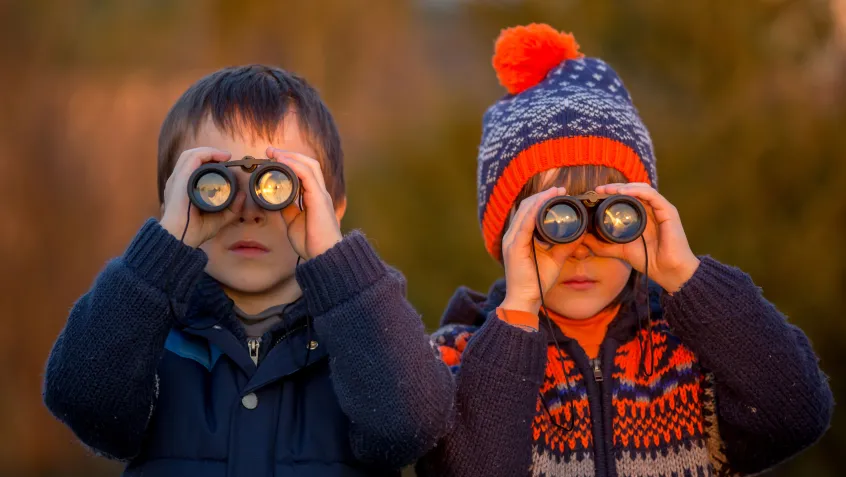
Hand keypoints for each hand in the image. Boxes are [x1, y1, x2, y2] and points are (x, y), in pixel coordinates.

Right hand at [160, 147, 245, 247]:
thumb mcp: (219, 217)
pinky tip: (220, 157)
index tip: (225, 165)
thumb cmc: (194, 231)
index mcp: (183, 189)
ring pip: (190, 155)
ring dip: (209, 152)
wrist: (180, 238)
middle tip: (226, 158)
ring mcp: (178, 179)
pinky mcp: (181, 178)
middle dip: (209, 154)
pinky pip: (193, 158)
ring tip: (224, 156)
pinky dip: (207, 153)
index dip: (208, 163)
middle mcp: (178, 181)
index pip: (192, 168)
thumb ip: (231, 208)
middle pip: (191, 158)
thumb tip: (243, 196)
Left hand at [266, 147, 342, 259]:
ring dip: (290, 157)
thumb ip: (287, 209)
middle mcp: (320, 193)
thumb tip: (275, 199)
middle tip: (271, 151)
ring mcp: (321, 194)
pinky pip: (307, 176)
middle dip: (289, 155)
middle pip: (309, 164)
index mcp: (315, 198)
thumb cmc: (312, 242)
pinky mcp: (319, 198)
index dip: (290, 162)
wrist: (324, 255)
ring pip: (310, 166)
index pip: (306, 172)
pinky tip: (282, 162)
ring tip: (274, 153)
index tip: (272, 158)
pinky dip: (294, 166)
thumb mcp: (293, 222)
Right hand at [500, 187, 580, 314]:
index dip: (542, 200)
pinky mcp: (514, 247)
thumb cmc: (537, 282)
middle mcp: (512, 235)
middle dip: (542, 196)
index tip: (560, 193)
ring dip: (540, 199)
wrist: (525, 300)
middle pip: (525, 207)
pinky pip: (524, 224)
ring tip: (556, 192)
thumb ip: (565, 245)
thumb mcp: (555, 259)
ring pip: (524, 211)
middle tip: (561, 189)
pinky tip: (545, 203)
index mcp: (519, 237)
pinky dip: (535, 211)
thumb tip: (581, 233)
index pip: (528, 211)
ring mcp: (511, 240)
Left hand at [591, 182, 699, 292]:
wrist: (668, 271)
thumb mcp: (620, 250)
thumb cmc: (648, 260)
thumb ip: (603, 244)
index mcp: (641, 216)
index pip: (626, 198)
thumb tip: (583, 238)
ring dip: (623, 187)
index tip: (594, 195)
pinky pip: (652, 195)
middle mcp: (651, 210)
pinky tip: (624, 192)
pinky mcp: (668, 211)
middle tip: (598, 190)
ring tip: (608, 190)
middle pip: (632, 191)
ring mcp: (660, 209)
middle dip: (614, 188)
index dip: (610, 194)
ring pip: (641, 189)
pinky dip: (637, 190)